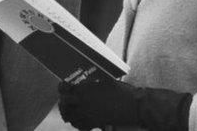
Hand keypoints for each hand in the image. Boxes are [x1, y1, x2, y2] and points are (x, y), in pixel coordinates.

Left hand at [58, 79, 192, 130]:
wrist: (133, 105)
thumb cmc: (121, 90)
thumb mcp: (105, 78)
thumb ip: (93, 76)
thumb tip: (85, 70)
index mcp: (84, 88)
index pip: (64, 88)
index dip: (62, 88)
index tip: (65, 87)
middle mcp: (83, 101)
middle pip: (64, 104)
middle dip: (64, 102)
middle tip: (67, 102)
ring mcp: (87, 114)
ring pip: (70, 117)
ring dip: (69, 114)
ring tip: (72, 112)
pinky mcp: (94, 124)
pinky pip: (80, 126)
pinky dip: (78, 124)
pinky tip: (81, 120)